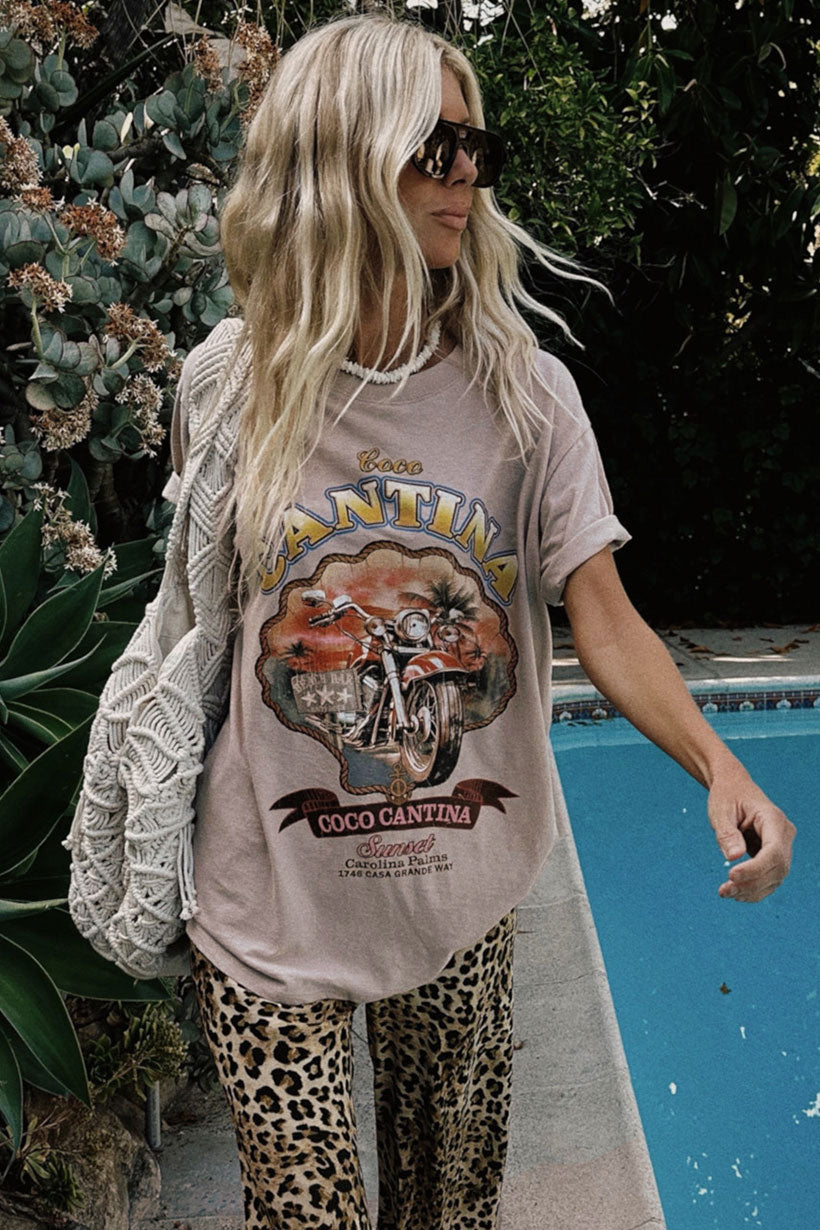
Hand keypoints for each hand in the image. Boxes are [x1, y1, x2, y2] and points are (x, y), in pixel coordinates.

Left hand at [708, 762, 795, 901]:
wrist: (733, 788)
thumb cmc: (726, 796)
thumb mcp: (720, 811)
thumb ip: (727, 833)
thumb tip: (734, 857)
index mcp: (773, 818)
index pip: (774, 850)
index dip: (755, 868)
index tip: (731, 875)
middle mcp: (784, 834)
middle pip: (777, 867)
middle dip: (751, 883)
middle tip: (723, 890)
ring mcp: (782, 846)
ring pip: (776, 877)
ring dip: (752, 890)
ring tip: (725, 893)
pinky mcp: (775, 856)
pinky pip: (770, 878)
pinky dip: (754, 889)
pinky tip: (735, 893)